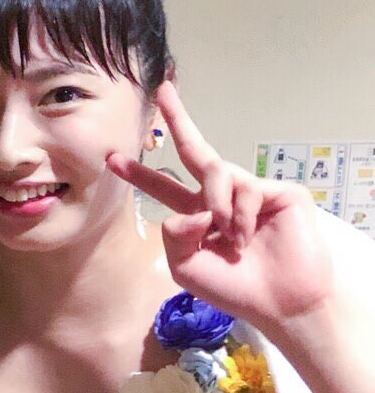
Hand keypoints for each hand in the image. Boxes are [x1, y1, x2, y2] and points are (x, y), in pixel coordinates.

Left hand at [107, 83, 334, 330]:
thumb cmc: (234, 289)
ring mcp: (251, 190)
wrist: (279, 303)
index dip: (138, 174)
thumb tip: (191, 208)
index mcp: (196, 215)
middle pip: (196, 150)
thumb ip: (174, 235)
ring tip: (229, 238)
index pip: (162, 188)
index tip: (112, 158)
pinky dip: (240, 214)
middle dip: (177, 118)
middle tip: (162, 89)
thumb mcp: (186, 266)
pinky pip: (246, 188)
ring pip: (216, 173)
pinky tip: (247, 236)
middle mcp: (221, 197)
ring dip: (217, 206)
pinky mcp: (279, 191)